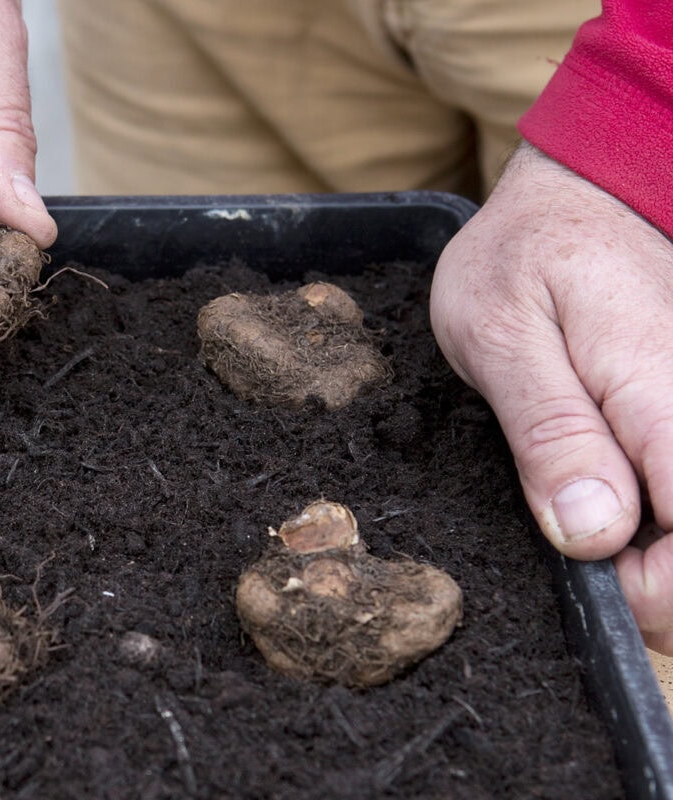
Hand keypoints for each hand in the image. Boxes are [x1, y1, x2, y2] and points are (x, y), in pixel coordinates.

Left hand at [431, 142, 672, 652]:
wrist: (579, 195)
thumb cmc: (525, 258)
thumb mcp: (504, 335)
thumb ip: (551, 434)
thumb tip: (594, 533)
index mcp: (664, 400)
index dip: (654, 594)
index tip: (589, 576)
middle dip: (657, 586)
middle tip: (577, 544)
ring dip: (656, 553)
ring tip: (584, 512)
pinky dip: (657, 520)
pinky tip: (605, 494)